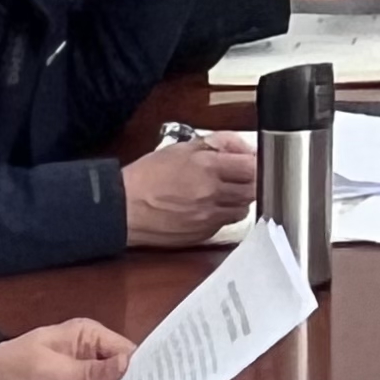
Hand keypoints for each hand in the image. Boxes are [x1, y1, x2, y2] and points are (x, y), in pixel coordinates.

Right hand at [122, 132, 256, 245]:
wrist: (124, 208)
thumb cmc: (147, 176)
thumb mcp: (181, 148)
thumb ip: (217, 144)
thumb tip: (242, 147)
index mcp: (208, 167)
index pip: (252, 166)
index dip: (255, 163)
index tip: (251, 161)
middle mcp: (212, 194)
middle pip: (252, 189)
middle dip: (251, 181)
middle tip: (242, 176)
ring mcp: (209, 217)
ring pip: (242, 209)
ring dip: (239, 199)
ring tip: (226, 192)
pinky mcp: (203, 234)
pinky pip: (225, 223)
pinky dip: (224, 214)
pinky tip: (211, 207)